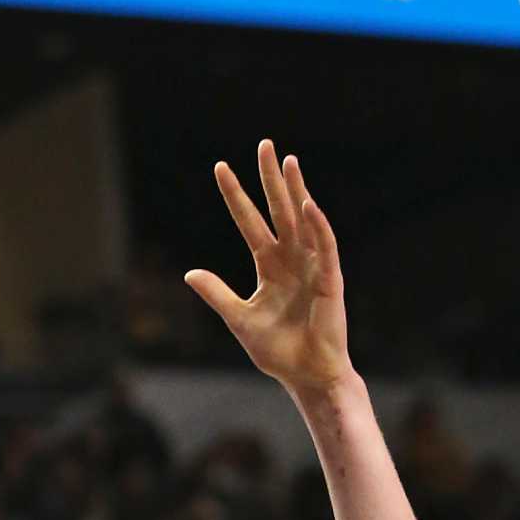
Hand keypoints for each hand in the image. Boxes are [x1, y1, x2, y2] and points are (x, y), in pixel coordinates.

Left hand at [185, 140, 352, 395]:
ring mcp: (312, 266)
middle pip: (279, 210)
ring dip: (296, 190)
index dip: (237, 196)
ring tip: (287, 160)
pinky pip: (325, 246)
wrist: (307, 375)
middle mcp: (291, 259)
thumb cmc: (279, 352)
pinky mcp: (329, 279)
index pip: (250, 222)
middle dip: (270, 178)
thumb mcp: (239, 320)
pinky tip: (308, 203)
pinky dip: (318, 225)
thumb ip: (218, 294)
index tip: (221, 168)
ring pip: (303, 219)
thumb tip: (190, 273)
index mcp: (269, 266)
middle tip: (264, 144)